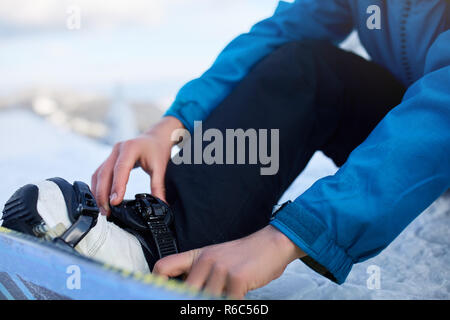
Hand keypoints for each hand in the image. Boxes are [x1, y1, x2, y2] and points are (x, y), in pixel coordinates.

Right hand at [91, 116, 183, 214]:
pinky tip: (100, 199)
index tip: (114, 202)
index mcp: (130, 149)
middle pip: (104, 173)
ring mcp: (111, 154)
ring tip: (103, 209)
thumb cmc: (157, 149)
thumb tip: (161, 204)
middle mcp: (117, 150)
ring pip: (99, 174)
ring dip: (98, 192)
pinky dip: (98, 187)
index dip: (116, 186)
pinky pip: (99, 174)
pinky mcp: (109, 159)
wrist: (155, 137)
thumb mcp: (160, 168)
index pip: (120, 169)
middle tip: (107, 211)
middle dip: (103, 194)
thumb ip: (158, 186)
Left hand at [153, 225, 305, 298]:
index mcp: (197, 256)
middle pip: (184, 292)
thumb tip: (185, 289)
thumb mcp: (216, 257)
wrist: (272, 243)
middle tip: (210, 295)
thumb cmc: (245, 255)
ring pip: (206, 300)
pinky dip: (233, 303)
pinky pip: (228, 303)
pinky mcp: (237, 278)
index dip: (155, 283)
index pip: (163, 267)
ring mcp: (220, 269)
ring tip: (226, 295)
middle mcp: (205, 261)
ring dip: (216, 301)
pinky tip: (238, 297)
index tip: (157, 294)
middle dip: (194, 301)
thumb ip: (198, 271)